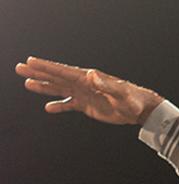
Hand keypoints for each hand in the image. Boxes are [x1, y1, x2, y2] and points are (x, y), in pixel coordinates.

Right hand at [16, 56, 163, 125]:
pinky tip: (48, 108)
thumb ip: (106, 84)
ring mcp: (84, 95)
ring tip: (28, 84)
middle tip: (20, 69)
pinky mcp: (88, 107)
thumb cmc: (133, 99)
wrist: (141, 109)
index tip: (31, 61)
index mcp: (89, 78)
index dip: (46, 67)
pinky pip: (69, 105)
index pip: (63, 71)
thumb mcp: (120, 92)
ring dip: (44, 87)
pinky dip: (59, 106)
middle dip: (38, 73)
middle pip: (56, 78)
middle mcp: (84, 84)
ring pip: (60, 90)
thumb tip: (91, 76)